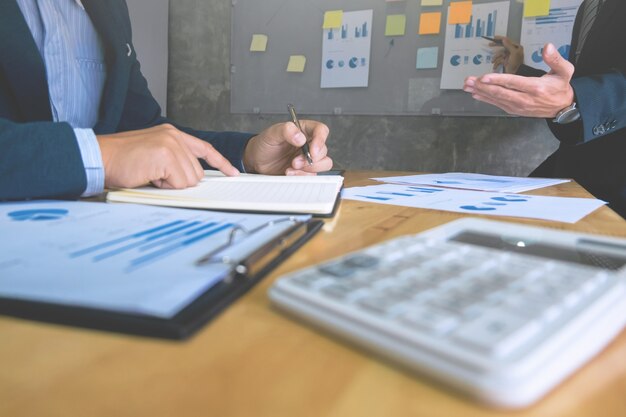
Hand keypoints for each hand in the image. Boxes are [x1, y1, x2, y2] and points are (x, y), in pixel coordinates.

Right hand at [97, 124, 238, 188]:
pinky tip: (148, 176)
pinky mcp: (166, 156)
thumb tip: (191, 179)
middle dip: (178, 181)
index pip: (204, 149)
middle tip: (154, 174)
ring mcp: (171, 145)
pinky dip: (164, 186)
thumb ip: (173, 161)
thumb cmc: (120, 160)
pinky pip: (179, 183)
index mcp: (172, 134)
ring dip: (169, 184)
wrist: (98, 157)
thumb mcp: (152, 155)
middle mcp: (174, 136)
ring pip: (189, 180)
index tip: (232, 173)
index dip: (220, 162)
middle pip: (197, 173)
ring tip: (149, 173)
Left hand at [243, 120, 332, 174]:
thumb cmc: (265, 143)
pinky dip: (301, 176)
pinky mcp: (305, 170)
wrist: (257, 160)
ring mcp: (308, 158)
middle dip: (311, 159)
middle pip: (323, 151)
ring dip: (309, 168)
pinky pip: (312, 175)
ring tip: (291, 167)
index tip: (312, 151)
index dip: (320, 140)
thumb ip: (286, 131)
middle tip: (295, 162)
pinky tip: (289, 172)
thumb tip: (300, 138)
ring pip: (323, 164)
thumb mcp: (272, 133)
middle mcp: (309, 143)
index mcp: (304, 130)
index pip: (321, 131)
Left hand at [463, 43, 574, 117]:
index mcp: (536, 88)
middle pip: (501, 92)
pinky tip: (475, 94)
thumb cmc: (561, 86)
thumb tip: (548, 46)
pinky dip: (485, 99)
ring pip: (497, 99)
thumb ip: (555, 59)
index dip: (498, 80)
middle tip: (469, 81)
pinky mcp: (514, 110)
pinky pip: (498, 104)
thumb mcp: (565, 70)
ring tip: (467, 86)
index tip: (484, 77)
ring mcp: (519, 106)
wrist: (562, 107)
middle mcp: (525, 99)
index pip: (514, 83)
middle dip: (483, 86)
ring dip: (481, 92)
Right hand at [490, 36, 523, 73]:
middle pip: (502, 46)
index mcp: (516, 47)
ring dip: (495, 58)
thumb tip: (503, 39)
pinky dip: (496, 63)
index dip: (500, 39)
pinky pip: (499, 60)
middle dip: (496, 46)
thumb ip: (509, 45)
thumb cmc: (516, 64)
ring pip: (499, 54)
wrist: (515, 74)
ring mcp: (508, 56)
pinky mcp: (505, 61)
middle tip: (490, 45)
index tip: (494, 37)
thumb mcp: (514, 53)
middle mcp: (512, 50)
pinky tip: (495, 67)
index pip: (507, 40)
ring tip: (493, 61)